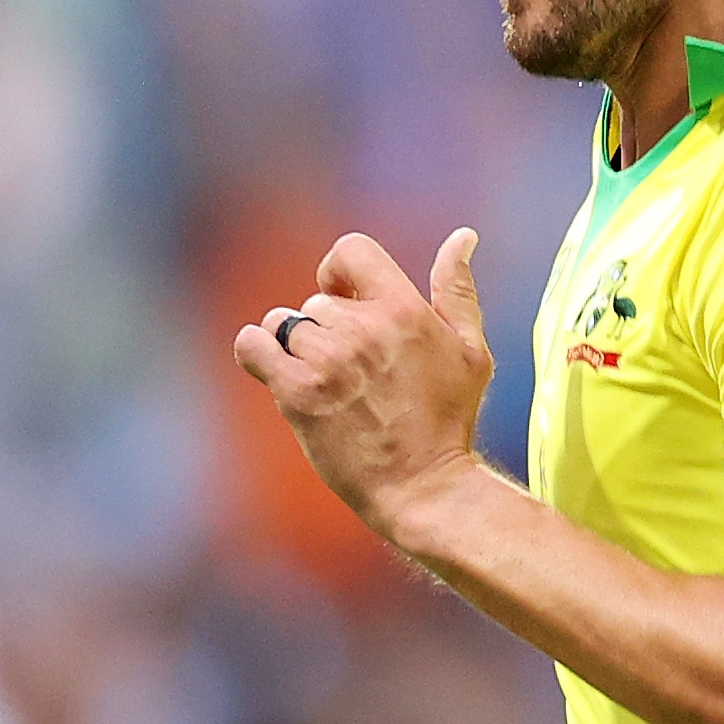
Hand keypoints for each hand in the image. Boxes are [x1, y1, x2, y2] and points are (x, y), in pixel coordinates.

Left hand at [235, 229, 494, 541]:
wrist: (422, 487)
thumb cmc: (447, 420)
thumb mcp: (470, 350)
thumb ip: (457, 289)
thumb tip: (462, 237)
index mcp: (404, 309)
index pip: (350, 251)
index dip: (337, 271)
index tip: (343, 298)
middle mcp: (363, 328)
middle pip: (316, 302)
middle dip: (325, 330)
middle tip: (350, 371)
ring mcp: (327, 360)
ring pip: (284, 324)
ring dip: (295, 348)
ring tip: (322, 382)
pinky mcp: (298, 393)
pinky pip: (253, 346)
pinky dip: (257, 353)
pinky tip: (276, 372)